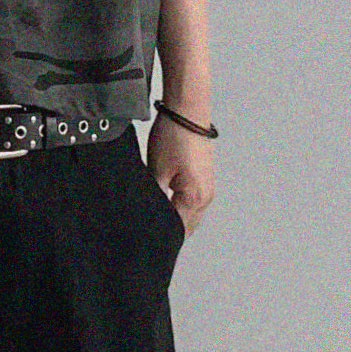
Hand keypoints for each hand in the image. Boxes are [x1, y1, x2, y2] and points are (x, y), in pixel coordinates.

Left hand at [148, 109, 214, 237]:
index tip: (143, 239)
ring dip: (174, 218)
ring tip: (152, 218)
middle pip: (185, 226)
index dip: (160, 237)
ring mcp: (206, 188)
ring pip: (188, 215)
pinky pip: (190, 202)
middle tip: (145, 233)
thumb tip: (146, 217)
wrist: (186, 112)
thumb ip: (153, 199)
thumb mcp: (156, 171)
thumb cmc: (174, 136)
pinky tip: (163, 202)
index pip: (176, 230)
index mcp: (195, 198)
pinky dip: (178, 206)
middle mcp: (206, 196)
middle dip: (168, 230)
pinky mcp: (203, 179)